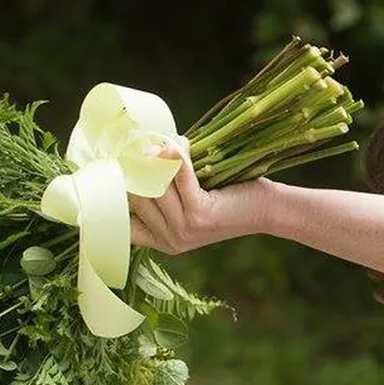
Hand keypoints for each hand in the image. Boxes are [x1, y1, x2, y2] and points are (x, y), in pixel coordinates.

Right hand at [128, 138, 270, 253]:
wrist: (266, 210)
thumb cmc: (227, 199)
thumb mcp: (187, 201)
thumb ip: (161, 189)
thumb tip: (134, 152)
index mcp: (161, 242)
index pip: (121, 220)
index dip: (117, 191)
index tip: (119, 166)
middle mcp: (169, 241)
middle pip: (136, 196)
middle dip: (140, 166)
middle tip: (148, 144)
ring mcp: (183, 230)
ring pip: (154, 185)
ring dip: (160, 156)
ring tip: (172, 142)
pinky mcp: (199, 215)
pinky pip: (178, 177)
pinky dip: (177, 156)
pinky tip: (180, 143)